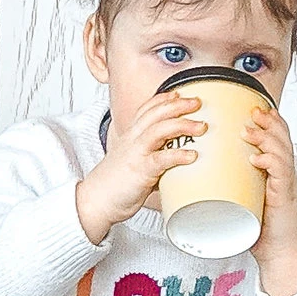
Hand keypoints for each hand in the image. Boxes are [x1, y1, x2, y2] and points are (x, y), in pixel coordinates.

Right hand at [75, 76, 205, 242]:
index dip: (163, 99)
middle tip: (197, 102)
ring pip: (159, 130)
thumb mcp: (132, 162)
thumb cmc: (114, 185)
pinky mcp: (140, 171)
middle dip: (178, 104)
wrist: (95, 201)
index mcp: (130, 137)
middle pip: (156, 113)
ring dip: (182, 124)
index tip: (178, 93)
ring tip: (201, 126)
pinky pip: (161, 159)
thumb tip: (175, 161)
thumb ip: (152, 157)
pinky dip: (178, 155)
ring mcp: (136, 154)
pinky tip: (192, 155)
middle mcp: (132, 140)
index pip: (146, 109)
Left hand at [246, 102, 296, 295]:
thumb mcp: (241, 198)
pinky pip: (281, 175)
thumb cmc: (259, 227)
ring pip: (282, 152)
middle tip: (252, 109)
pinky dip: (270, 163)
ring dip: (266, 138)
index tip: (249, 106)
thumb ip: (227, 183)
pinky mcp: (284, 198)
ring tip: (249, 129)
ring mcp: (285, 184)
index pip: (274, 137)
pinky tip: (258, 158)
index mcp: (273, 169)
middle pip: (282, 137)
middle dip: (268, 121)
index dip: (267, 120)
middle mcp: (282, 173)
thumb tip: (196, 173)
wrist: (278, 252)